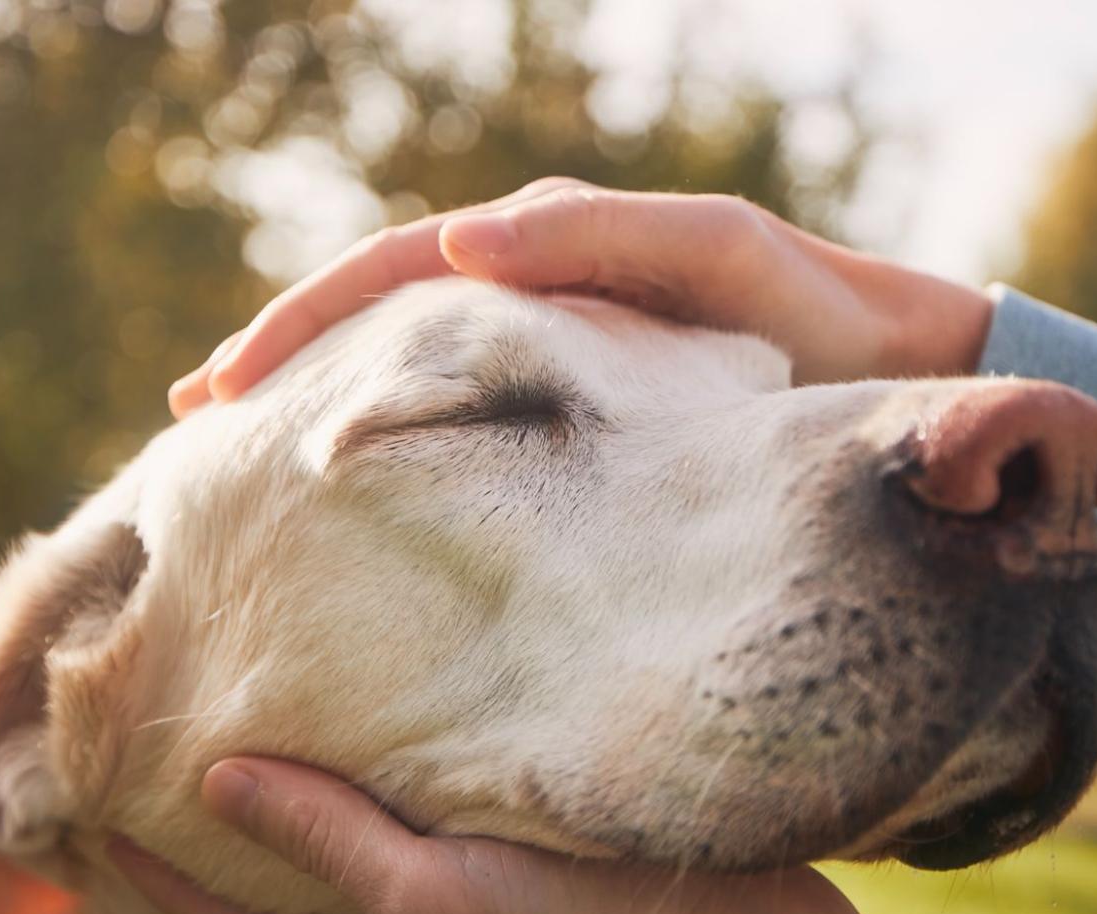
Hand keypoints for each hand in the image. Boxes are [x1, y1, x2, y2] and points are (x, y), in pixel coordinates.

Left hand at [109, 758, 910, 913]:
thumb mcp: (434, 900)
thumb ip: (332, 843)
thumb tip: (217, 782)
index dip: (162, 880)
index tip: (94, 819)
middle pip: (300, 899)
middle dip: (235, 849)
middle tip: (173, 771)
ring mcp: (489, 912)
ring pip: (378, 856)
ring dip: (325, 807)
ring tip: (279, 731)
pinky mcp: (551, 867)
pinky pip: (457, 820)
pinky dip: (416, 780)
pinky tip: (417, 722)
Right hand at [168, 181, 995, 416]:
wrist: (902, 377)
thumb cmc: (818, 319)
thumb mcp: (720, 261)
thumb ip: (606, 242)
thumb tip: (465, 249)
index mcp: (551, 248)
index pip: (394, 275)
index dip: (302, 326)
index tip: (225, 389)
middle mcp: (538, 291)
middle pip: (378, 316)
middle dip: (283, 361)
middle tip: (195, 422)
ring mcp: (555, 354)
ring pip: (412, 370)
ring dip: (327, 402)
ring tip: (245, 456)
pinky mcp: (584, 416)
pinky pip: (468, 417)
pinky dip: (400, 438)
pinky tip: (359, 488)